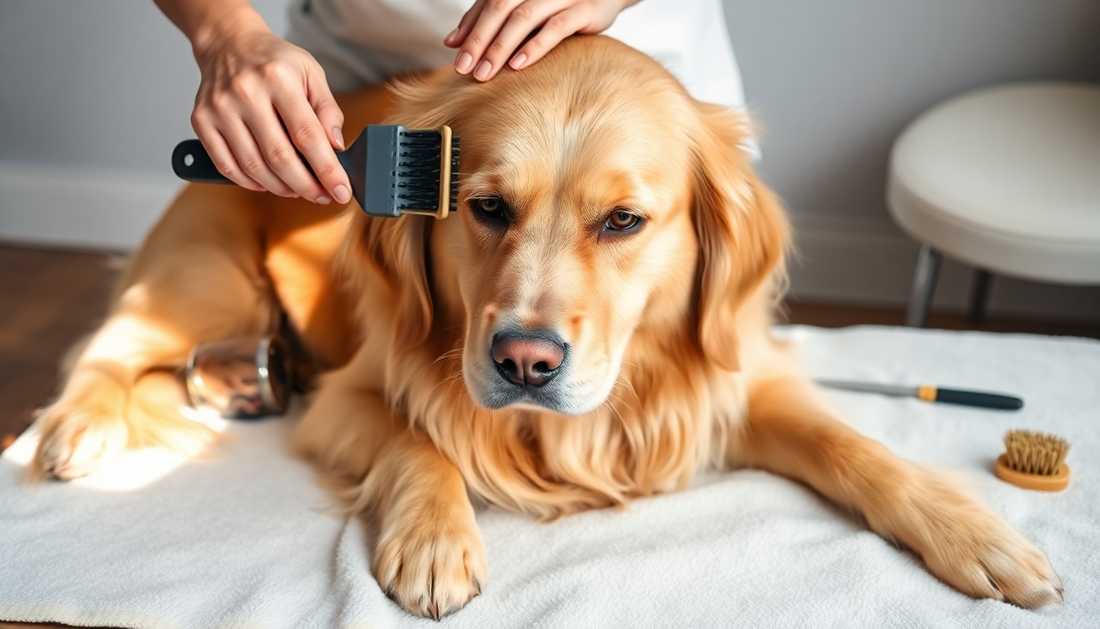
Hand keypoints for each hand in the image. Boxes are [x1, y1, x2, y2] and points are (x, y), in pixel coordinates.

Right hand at [190, 15, 350, 203]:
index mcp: (278, 78)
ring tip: (297, 189)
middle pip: (279, 157)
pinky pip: (226, 165)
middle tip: (321, 195)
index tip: (340, 190)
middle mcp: (246, 92)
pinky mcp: (201, 120)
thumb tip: (337, 147)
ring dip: (280, 187)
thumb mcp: (311, 73)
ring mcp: (220, 108)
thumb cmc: (274, 61)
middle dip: (305, 185)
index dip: (327, 169)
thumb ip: (327, 110)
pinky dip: (249, 182)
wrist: (229, 43)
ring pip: (253, 166)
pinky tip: (267, 183)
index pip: (307, 135)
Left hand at [445, 0, 639, 81]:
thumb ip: (488, 20)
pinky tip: (519, 64)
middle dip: (480, 41)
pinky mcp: (583, 10)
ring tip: (486, 73)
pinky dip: (535, 46)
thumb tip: (452, 41)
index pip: (487, 4)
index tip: (456, 57)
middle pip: (500, 9)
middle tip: (465, 69)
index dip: (469, 29)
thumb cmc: (560, 5)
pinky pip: (556, 28)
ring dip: (501, 47)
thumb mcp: (523, 10)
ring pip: (523, 18)